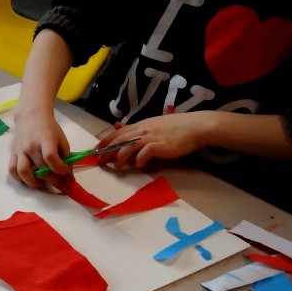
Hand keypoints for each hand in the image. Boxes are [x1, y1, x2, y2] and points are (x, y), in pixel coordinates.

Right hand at [8, 107, 71, 187]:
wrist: (30, 116)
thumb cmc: (49, 128)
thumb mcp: (61, 140)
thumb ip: (66, 158)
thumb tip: (68, 177)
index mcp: (46, 140)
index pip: (51, 157)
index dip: (60, 169)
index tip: (67, 173)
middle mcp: (31, 146)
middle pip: (41, 169)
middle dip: (55, 182)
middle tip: (64, 188)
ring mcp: (20, 151)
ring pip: (23, 172)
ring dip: (34, 183)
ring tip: (43, 184)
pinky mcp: (13, 154)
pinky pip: (12, 170)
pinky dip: (20, 179)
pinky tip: (29, 180)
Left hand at [95, 114, 212, 169]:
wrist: (196, 126)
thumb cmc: (175, 127)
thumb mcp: (152, 124)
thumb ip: (135, 127)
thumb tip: (117, 126)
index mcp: (140, 125)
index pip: (117, 132)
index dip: (104, 141)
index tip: (95, 150)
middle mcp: (143, 130)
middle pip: (119, 140)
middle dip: (107, 151)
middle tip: (99, 161)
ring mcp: (151, 137)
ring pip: (128, 146)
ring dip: (120, 157)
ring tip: (117, 167)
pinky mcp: (161, 145)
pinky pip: (146, 152)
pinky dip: (140, 159)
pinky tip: (138, 166)